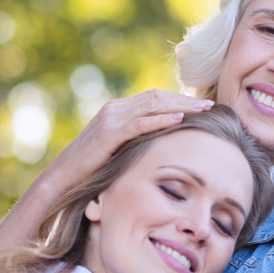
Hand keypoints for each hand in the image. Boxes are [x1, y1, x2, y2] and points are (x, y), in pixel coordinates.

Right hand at [42, 90, 212, 193]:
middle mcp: (115, 109)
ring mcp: (111, 118)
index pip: (154, 98)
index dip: (179, 99)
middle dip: (185, 99)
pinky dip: (161, 119)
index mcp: (118, 111)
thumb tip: (158, 147)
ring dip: (180, 105)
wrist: (63, 176)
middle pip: (157, 96)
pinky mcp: (109, 133)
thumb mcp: (116, 150)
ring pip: (152, 104)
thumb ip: (134, 142)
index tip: (201, 105)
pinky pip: (140, 123)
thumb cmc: (90, 169)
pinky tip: (180, 119)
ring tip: (202, 108)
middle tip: (210, 103)